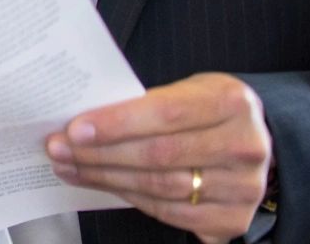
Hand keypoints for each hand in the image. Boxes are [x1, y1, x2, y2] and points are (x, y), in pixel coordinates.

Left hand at [47, 72, 270, 242]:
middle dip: (100, 153)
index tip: (75, 129)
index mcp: (232, 102)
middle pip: (159, 154)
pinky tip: (102, 185)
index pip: (165, 113)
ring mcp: (244, 187)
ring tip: (70, 166)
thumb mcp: (187, 90)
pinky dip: (130, 198)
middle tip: (60, 149)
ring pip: (160, 187)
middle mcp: (244, 145)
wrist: (250, 140)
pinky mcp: (234, 218)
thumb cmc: (205, 110)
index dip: (116, 123)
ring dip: (105, 178)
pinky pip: (170, 213)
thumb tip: (83, 123)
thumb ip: (146, 104)